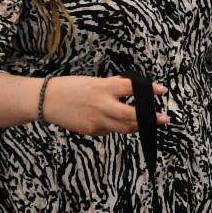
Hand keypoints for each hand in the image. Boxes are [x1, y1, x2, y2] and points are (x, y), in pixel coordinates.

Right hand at [42, 76, 168, 134]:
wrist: (47, 101)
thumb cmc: (71, 87)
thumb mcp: (94, 81)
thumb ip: (114, 87)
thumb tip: (133, 90)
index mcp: (103, 87)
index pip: (131, 87)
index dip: (149, 89)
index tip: (162, 90)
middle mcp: (102, 105)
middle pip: (132, 115)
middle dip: (150, 118)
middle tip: (164, 119)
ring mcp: (97, 120)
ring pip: (125, 127)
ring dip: (138, 125)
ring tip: (149, 123)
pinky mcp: (93, 131)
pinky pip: (111, 130)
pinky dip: (118, 126)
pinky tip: (117, 121)